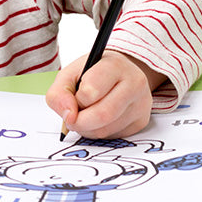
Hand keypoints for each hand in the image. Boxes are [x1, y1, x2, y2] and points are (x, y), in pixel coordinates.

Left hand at [45, 51, 166, 138]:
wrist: (120, 72)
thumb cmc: (93, 72)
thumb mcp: (71, 73)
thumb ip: (60, 92)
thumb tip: (68, 116)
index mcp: (115, 65)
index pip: (91, 90)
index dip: (76, 100)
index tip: (72, 100)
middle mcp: (134, 83)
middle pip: (102, 114)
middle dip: (80, 122)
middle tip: (71, 119)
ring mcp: (141, 104)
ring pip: (107, 129)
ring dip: (87, 129)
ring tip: (84, 116)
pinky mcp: (141, 121)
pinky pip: (114, 136)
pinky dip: (99, 132)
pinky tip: (97, 120)